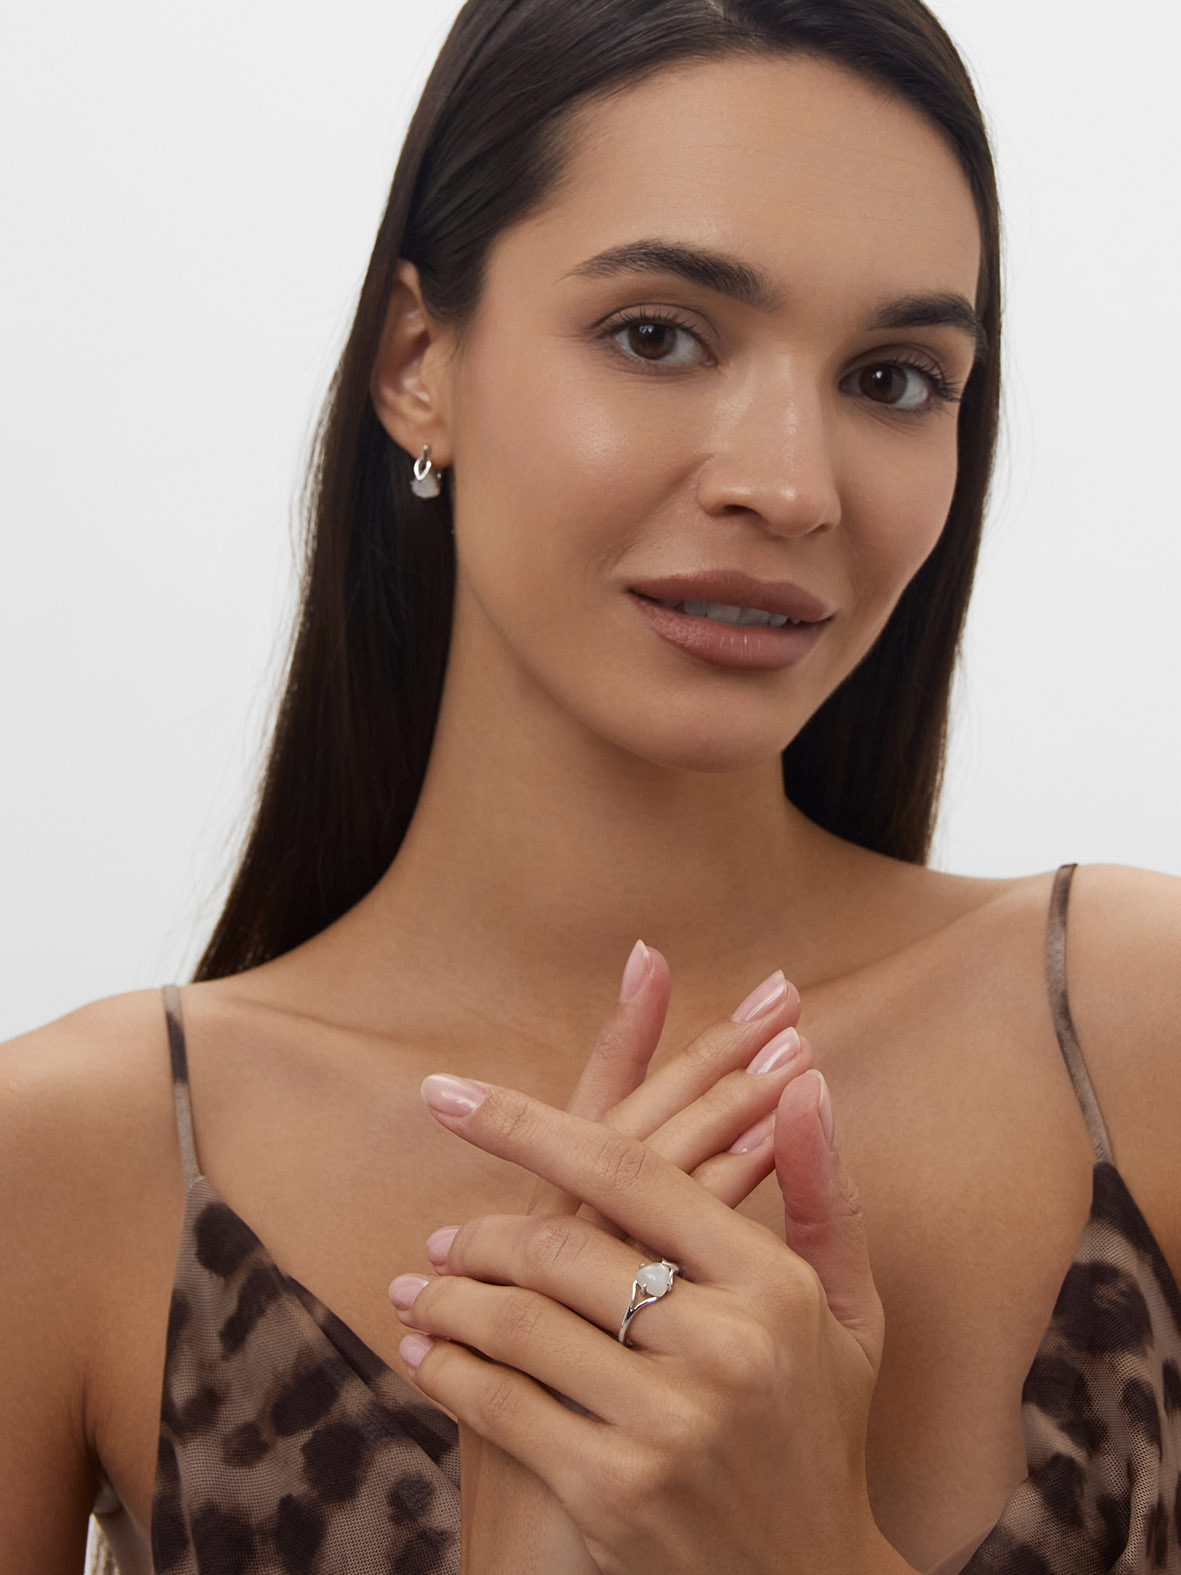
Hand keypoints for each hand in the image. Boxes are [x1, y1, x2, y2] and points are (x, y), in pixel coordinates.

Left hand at [390, 949, 899, 1573]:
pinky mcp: (617, 1493)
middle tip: (443, 1234)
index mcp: (772, 1285)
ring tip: (420, 1284)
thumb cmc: (819, 1429)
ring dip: (449, 1295)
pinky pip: (501, 1407)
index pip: (628, 1173)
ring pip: (520, 1324)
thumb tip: (805, 1080)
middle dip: (481, 1232)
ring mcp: (670, 1425)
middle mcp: (726, 1349)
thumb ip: (822, 1190)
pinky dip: (446, 1369)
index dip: (527, 1124)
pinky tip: (421, 1348)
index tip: (451, 1094)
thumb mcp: (845, 1310)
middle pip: (561, 1246)